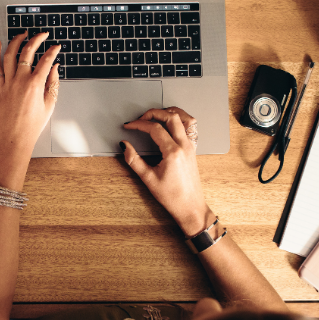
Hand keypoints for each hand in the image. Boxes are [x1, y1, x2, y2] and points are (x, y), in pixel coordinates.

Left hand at [0, 32, 60, 158]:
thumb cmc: (32, 126)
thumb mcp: (49, 105)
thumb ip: (53, 83)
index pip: (46, 60)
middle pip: (28, 52)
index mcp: (35, 85)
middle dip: (37, 39)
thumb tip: (55, 68)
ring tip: (22, 34)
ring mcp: (8, 83)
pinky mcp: (0, 87)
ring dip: (16, 41)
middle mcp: (20, 81)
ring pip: (10, 55)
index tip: (57, 46)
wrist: (14, 138)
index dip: (53, 51)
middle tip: (42, 34)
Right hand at [121, 107, 211, 236]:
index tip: (129, 126)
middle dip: (153, 113)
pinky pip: (190, 126)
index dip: (138, 124)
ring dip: (168, 112)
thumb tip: (125, 146)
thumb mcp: (148, 179)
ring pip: (183, 117)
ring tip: (155, 116)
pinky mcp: (193, 149)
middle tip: (140, 119)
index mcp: (173, 152)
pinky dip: (180, 119)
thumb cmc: (173, 197)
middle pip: (170, 117)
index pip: (154, 128)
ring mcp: (190, 146)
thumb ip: (134, 160)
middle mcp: (184, 146)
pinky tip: (170, 122)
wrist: (190, 207)